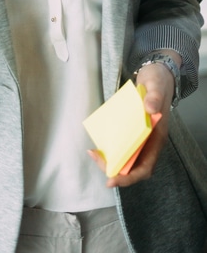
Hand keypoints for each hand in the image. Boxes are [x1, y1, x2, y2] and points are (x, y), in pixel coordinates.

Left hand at [88, 58, 176, 187]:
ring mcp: (139, 137)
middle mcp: (148, 142)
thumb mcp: (156, 86)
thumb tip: (149, 108)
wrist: (156, 74)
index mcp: (156, 138)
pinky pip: (120, 145)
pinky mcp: (131, 130)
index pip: (145, 167)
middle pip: (132, 166)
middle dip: (114, 169)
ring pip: (125, 158)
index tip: (111, 179)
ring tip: (94, 153)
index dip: (129, 178)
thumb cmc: (158, 82)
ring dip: (110, 160)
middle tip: (95, 158)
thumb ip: (154, 97)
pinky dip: (109, 148)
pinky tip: (98, 143)